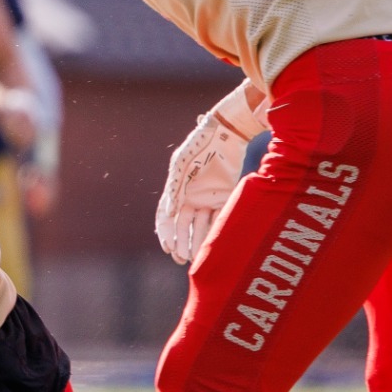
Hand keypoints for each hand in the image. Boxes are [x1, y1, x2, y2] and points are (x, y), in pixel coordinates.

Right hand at [155, 113, 249, 265]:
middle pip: (183, 226)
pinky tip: (214, 245)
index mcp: (176, 190)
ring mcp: (207, 198)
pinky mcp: (225, 196)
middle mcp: (190, 197)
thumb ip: (175, 188)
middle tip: (182, 259)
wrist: (226, 132)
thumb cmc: (199, 145)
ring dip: (197, 242)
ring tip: (196, 258)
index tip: (168, 248)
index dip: (166, 233)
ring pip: (201, 225)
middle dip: (181, 243)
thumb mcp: (182, 165)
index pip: (166, 217)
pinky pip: (219, 218)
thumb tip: (169, 213)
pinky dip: (215, 231)